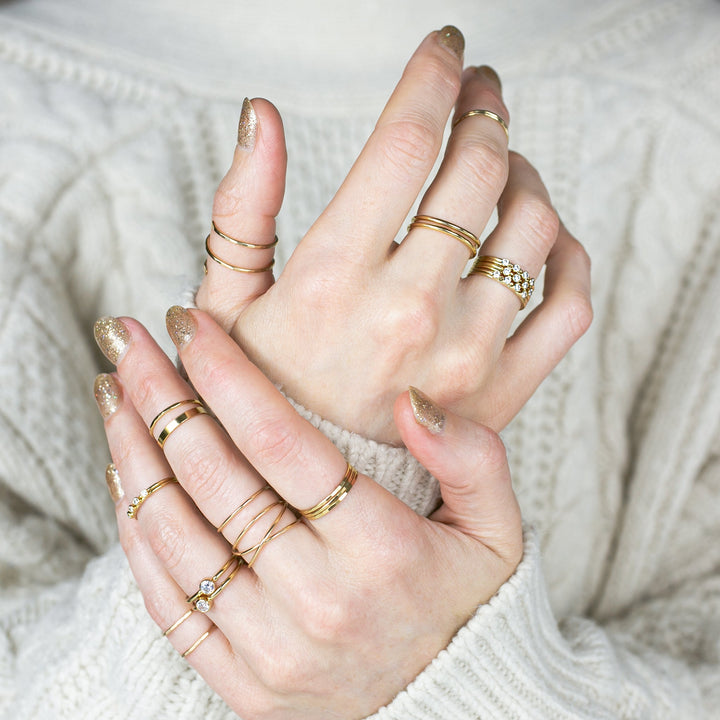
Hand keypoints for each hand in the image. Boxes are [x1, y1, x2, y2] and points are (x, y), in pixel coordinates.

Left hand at [94, 307, 521, 719]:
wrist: (448, 709)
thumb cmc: (467, 604)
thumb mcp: (497, 531)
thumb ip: (472, 459)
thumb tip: (412, 401)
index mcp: (383, 552)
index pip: (283, 444)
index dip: (227, 375)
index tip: (189, 325)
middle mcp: (318, 600)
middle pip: (216, 479)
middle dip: (160, 396)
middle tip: (127, 341)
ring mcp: (271, 648)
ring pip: (177, 535)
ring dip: (133, 454)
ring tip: (112, 393)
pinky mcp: (241, 681)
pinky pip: (168, 602)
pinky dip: (136, 534)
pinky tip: (123, 478)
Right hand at [195, 27, 591, 442]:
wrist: (306, 497)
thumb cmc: (261, 396)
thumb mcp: (227, 304)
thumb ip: (243, 208)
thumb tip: (263, 115)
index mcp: (334, 279)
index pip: (406, 141)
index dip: (432, 74)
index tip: (444, 49)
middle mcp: (409, 311)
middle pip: (481, 168)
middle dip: (486, 108)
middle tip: (478, 94)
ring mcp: (466, 354)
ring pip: (535, 223)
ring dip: (525, 172)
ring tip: (502, 163)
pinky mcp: (503, 391)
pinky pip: (570, 304)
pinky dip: (569, 254)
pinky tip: (542, 238)